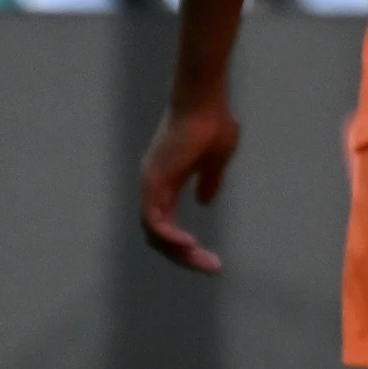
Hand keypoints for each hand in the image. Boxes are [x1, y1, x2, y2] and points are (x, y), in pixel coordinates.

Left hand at [138, 98, 239, 273]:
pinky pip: (153, 220)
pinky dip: (169, 236)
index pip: (167, 225)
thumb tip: (205, 201)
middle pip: (159, 235)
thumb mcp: (217, 159)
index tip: (210, 259)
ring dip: (178, 252)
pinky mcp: (153, 182)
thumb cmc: (212, 122)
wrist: (203, 100)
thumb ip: (210, 180)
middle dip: (185, 256)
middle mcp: (154, 187)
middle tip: (212, 268)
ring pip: (154, 233)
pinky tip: (189, 245)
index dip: (185, 246)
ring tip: (204, 260)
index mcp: (167, 182)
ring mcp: (151, 185)